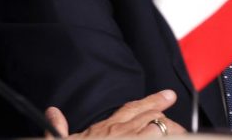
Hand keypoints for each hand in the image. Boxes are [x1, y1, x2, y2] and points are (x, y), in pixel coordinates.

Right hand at [45, 90, 185, 137]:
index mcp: (105, 130)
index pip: (131, 109)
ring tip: (179, 129)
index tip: (167, 95)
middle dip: (164, 112)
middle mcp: (121, 133)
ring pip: (158, 128)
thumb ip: (56, 129)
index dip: (151, 102)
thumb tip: (52, 112)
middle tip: (174, 105)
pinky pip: (157, 139)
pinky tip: (175, 136)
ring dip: (169, 128)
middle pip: (149, 116)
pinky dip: (166, 137)